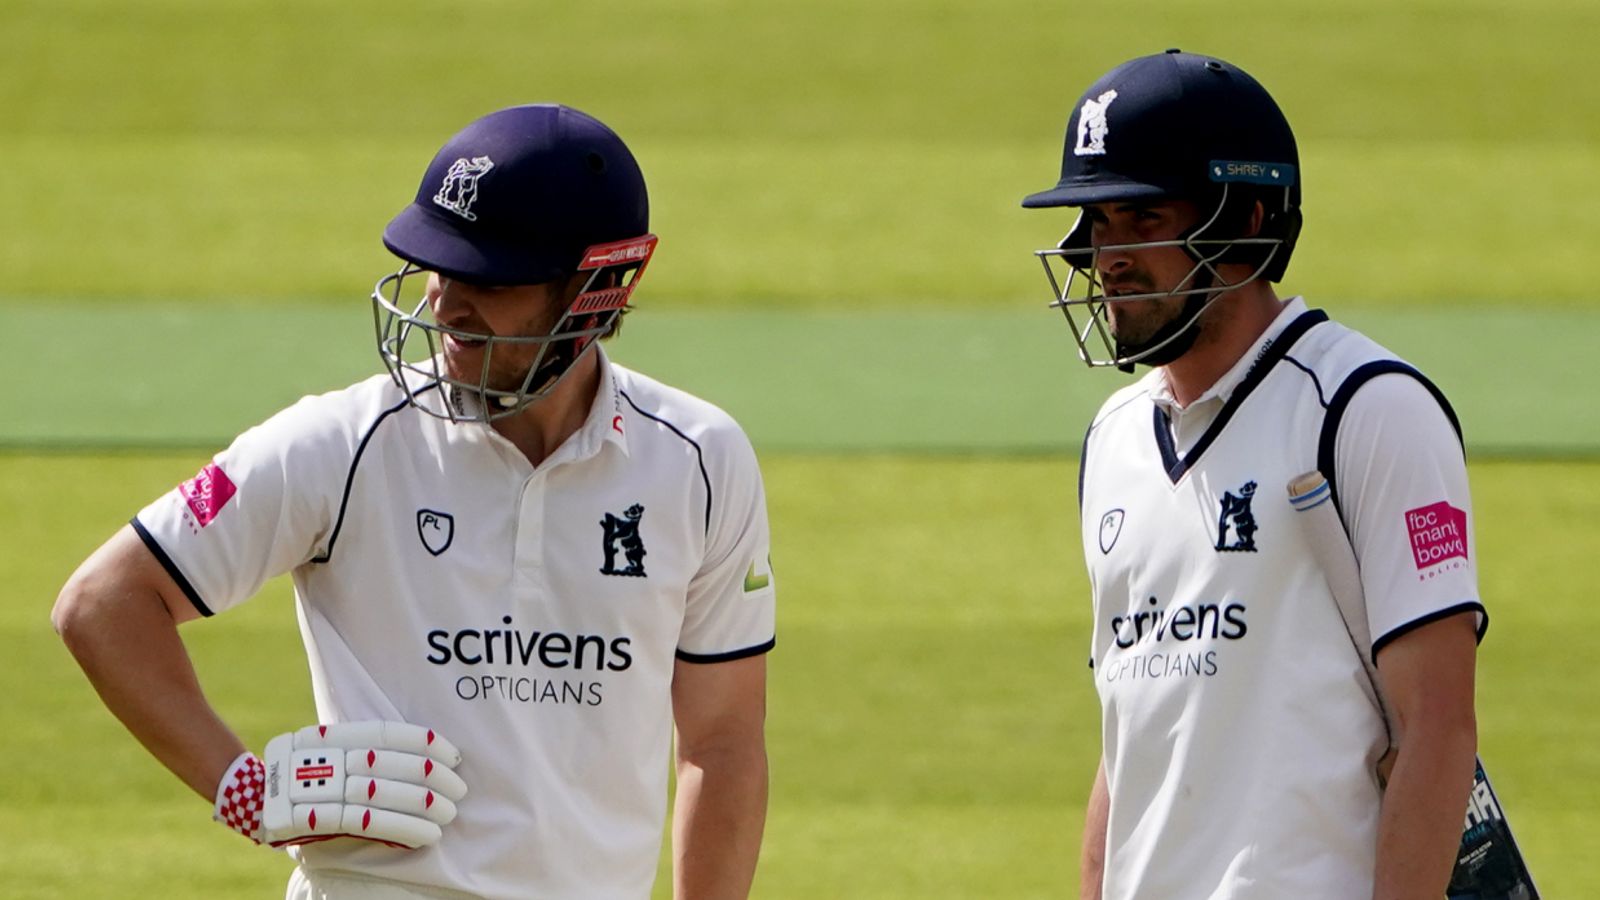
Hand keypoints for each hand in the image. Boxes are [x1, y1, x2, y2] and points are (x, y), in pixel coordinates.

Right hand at [214, 721, 466, 848]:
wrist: (256, 801)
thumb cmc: (308, 773)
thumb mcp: (331, 747)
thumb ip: (365, 746)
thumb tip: (422, 756)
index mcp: (336, 737)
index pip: (388, 735)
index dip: (424, 744)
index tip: (453, 754)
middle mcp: (330, 759)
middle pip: (392, 765)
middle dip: (433, 777)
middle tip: (460, 788)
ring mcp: (323, 789)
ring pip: (385, 795)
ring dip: (425, 805)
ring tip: (449, 812)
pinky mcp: (321, 821)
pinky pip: (371, 824)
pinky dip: (405, 828)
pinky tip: (430, 834)